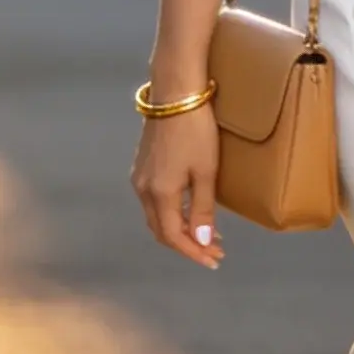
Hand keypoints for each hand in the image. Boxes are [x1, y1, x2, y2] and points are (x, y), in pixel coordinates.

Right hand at [131, 104, 224, 269]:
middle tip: (214, 251)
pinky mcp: (142, 166)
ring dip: (180, 230)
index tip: (214, 260)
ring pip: (157, 217)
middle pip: (162, 231)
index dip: (193, 252)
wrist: (175, 93)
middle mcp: (143, 189)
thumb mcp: (206, 171)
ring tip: (206, 234)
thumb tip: (202, 241)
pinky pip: (154, 201)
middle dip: (187, 245)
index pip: (174, 237)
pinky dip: (172, 214)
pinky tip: (190, 210)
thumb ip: (203, 209)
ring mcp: (139, 177)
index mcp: (159, 193)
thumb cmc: (195, 130)